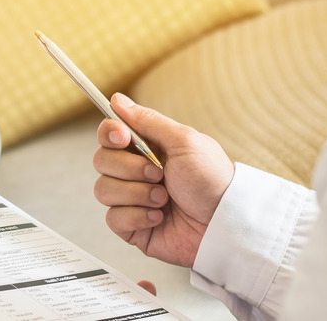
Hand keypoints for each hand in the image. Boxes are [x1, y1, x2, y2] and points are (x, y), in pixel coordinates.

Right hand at [93, 93, 233, 267]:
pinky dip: (137, 216)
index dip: (109, 133)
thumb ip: (148, 120)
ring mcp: (132, 199)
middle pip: (101, 160)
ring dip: (136, 193)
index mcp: (148, 148)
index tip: (123, 137)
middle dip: (129, 168)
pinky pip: (112, 218)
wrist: (225, 223)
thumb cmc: (212, 180)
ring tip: (163, 198)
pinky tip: (159, 217)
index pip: (110, 134)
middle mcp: (135, 172)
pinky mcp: (132, 226)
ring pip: (103, 190)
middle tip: (159, 174)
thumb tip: (117, 100)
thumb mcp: (184, 141)